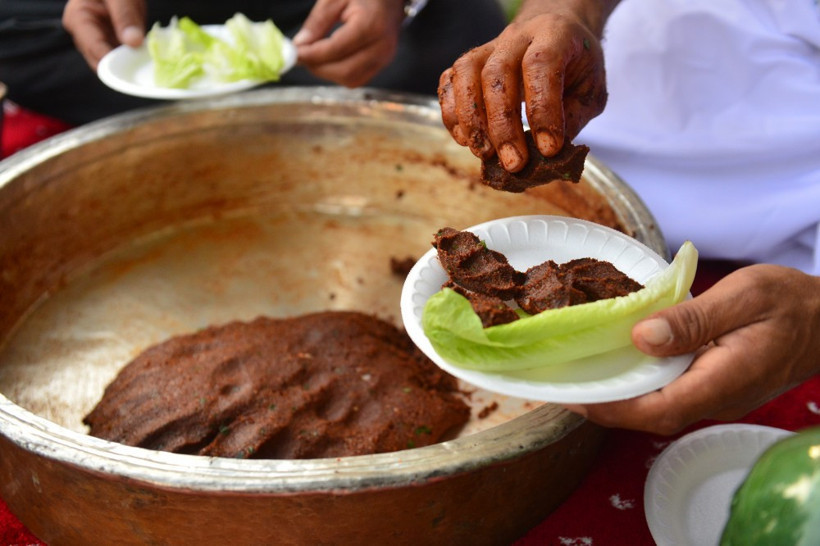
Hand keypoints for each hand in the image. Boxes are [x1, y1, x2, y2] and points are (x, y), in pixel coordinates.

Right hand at [63, 0, 146, 68]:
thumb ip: (125, 15)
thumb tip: (133, 42)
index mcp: (78, 19)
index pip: (95, 51)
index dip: (114, 65)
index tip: (134, 72)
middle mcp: (85, 33)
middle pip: (102, 62)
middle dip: (123, 67)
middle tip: (146, 71)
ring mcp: (99, 37)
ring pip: (114, 62)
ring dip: (130, 64)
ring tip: (148, 64)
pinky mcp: (113, 39)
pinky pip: (123, 55)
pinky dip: (135, 57)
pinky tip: (148, 57)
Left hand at [293, 0, 404, 87]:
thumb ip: (317, 21)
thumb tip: (300, 45)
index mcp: (370, 25)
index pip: (335, 49)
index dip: (311, 55)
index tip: (293, 53)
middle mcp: (381, 46)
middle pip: (344, 71)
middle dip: (318, 67)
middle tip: (301, 56)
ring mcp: (385, 57)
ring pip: (351, 79)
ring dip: (328, 72)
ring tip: (314, 57)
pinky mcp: (383, 63)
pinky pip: (358, 78)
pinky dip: (339, 73)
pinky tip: (329, 60)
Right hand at [438, 2, 611, 171]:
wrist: (554, 31)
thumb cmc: (575, 64)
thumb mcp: (591, 89)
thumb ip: (573, 119)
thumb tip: (548, 156)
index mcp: (553, 34)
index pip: (540, 65)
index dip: (542, 110)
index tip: (548, 148)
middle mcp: (516, 37)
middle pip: (496, 75)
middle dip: (503, 126)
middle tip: (513, 163)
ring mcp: (487, 48)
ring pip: (465, 76)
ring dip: (471, 121)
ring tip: (485, 154)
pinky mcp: (468, 63)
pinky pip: (448, 83)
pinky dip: (451, 114)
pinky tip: (465, 140)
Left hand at [564, 265, 819, 434]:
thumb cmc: (791, 303)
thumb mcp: (745, 297)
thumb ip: (694, 319)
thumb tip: (641, 336)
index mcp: (722, 381)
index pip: (655, 409)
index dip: (608, 408)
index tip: (570, 397)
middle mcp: (715, 398)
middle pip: (647, 415)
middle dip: (600, 406)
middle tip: (557, 385)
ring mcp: (714, 396)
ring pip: (654, 406)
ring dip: (614, 396)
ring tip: (574, 376)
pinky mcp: (712, 386)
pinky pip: (666, 393)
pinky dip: (635, 383)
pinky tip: (614, 363)